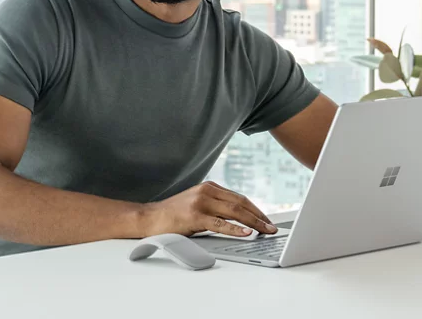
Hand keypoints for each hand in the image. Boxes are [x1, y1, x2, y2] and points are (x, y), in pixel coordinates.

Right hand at [140, 181, 277, 237]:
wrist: (150, 218)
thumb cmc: (174, 215)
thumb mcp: (197, 204)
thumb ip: (215, 205)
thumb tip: (240, 218)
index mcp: (209, 187)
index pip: (240, 198)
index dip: (257, 209)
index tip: (268, 220)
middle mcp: (207, 191)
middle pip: (241, 203)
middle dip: (260, 216)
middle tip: (272, 227)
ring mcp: (200, 202)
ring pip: (234, 212)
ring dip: (254, 222)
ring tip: (266, 231)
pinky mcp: (194, 216)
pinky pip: (220, 223)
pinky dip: (236, 229)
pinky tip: (247, 233)